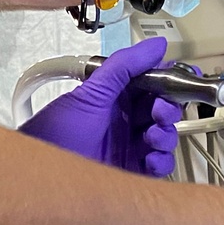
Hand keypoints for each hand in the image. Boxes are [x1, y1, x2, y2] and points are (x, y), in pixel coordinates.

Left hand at [19, 37, 180, 176]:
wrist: (40, 178)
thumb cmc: (54, 135)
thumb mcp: (91, 93)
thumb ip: (124, 65)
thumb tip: (154, 46)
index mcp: (114, 98)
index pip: (150, 84)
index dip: (168, 80)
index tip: (183, 77)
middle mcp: (121, 121)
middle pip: (161, 110)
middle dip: (168, 109)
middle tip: (160, 110)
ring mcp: (126, 147)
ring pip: (163, 137)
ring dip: (165, 135)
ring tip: (152, 136)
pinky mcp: (130, 171)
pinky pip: (158, 164)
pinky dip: (161, 160)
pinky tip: (150, 157)